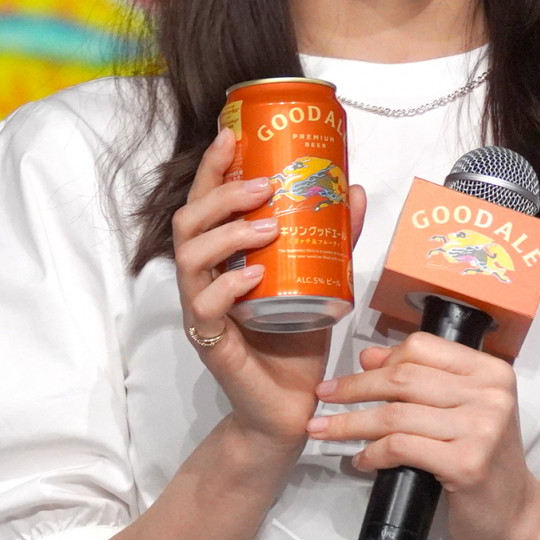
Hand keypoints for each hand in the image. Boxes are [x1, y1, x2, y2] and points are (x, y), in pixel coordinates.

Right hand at [173, 127, 366, 451]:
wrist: (293, 405)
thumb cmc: (297, 337)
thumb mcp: (321, 275)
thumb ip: (335, 235)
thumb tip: (351, 187)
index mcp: (223, 254)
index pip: (206, 201)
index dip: (213, 167)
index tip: (232, 134)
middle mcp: (204, 277)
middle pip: (187, 221)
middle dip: (221, 193)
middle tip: (263, 184)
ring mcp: (202, 309)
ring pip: (189, 258)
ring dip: (228, 233)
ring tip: (268, 225)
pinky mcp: (210, 341)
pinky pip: (205, 306)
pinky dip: (229, 284)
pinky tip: (254, 274)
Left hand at [305, 331, 538, 539]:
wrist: (517, 515)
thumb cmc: (485, 459)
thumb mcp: (460, 409)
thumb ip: (422, 379)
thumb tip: (371, 356)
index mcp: (490, 371)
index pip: (423, 348)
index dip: (384, 358)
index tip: (354, 371)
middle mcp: (490, 393)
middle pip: (403, 379)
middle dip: (355, 387)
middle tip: (325, 395)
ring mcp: (481, 428)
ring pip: (395, 414)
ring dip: (351, 422)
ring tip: (325, 429)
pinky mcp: (466, 463)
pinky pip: (400, 447)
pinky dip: (372, 453)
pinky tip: (360, 459)